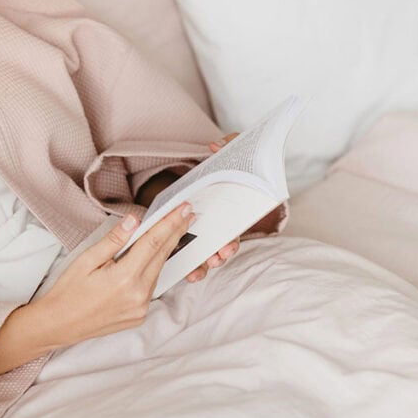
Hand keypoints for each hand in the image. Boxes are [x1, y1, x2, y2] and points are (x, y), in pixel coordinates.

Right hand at [29, 203, 197, 347]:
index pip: (154, 243)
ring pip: (157, 271)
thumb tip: (134, 220)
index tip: (184, 208)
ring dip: (163, 251)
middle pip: (162, 256)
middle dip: (176, 232)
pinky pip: (151, 286)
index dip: (170, 223)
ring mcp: (141, 308)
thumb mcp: (87, 259)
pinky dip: (151, 270)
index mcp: (125, 278)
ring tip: (170, 231)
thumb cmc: (68, 291)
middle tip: (188, 214)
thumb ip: (114, 240)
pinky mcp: (139, 316)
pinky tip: (148, 259)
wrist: (58, 324)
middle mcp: (138, 295)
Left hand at [185, 132, 241, 282]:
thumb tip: (214, 145)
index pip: (233, 228)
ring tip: (196, 272)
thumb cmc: (226, 163)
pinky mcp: (190, 231)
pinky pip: (191, 251)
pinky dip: (189, 262)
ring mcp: (206, 228)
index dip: (230, 241)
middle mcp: (220, 221)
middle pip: (221, 244)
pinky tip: (184, 272)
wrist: (218, 169)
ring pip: (207, 252)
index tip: (225, 248)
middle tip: (213, 260)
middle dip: (217, 256)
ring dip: (203, 264)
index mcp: (229, 207)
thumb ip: (228, 145)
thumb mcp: (230, 151)